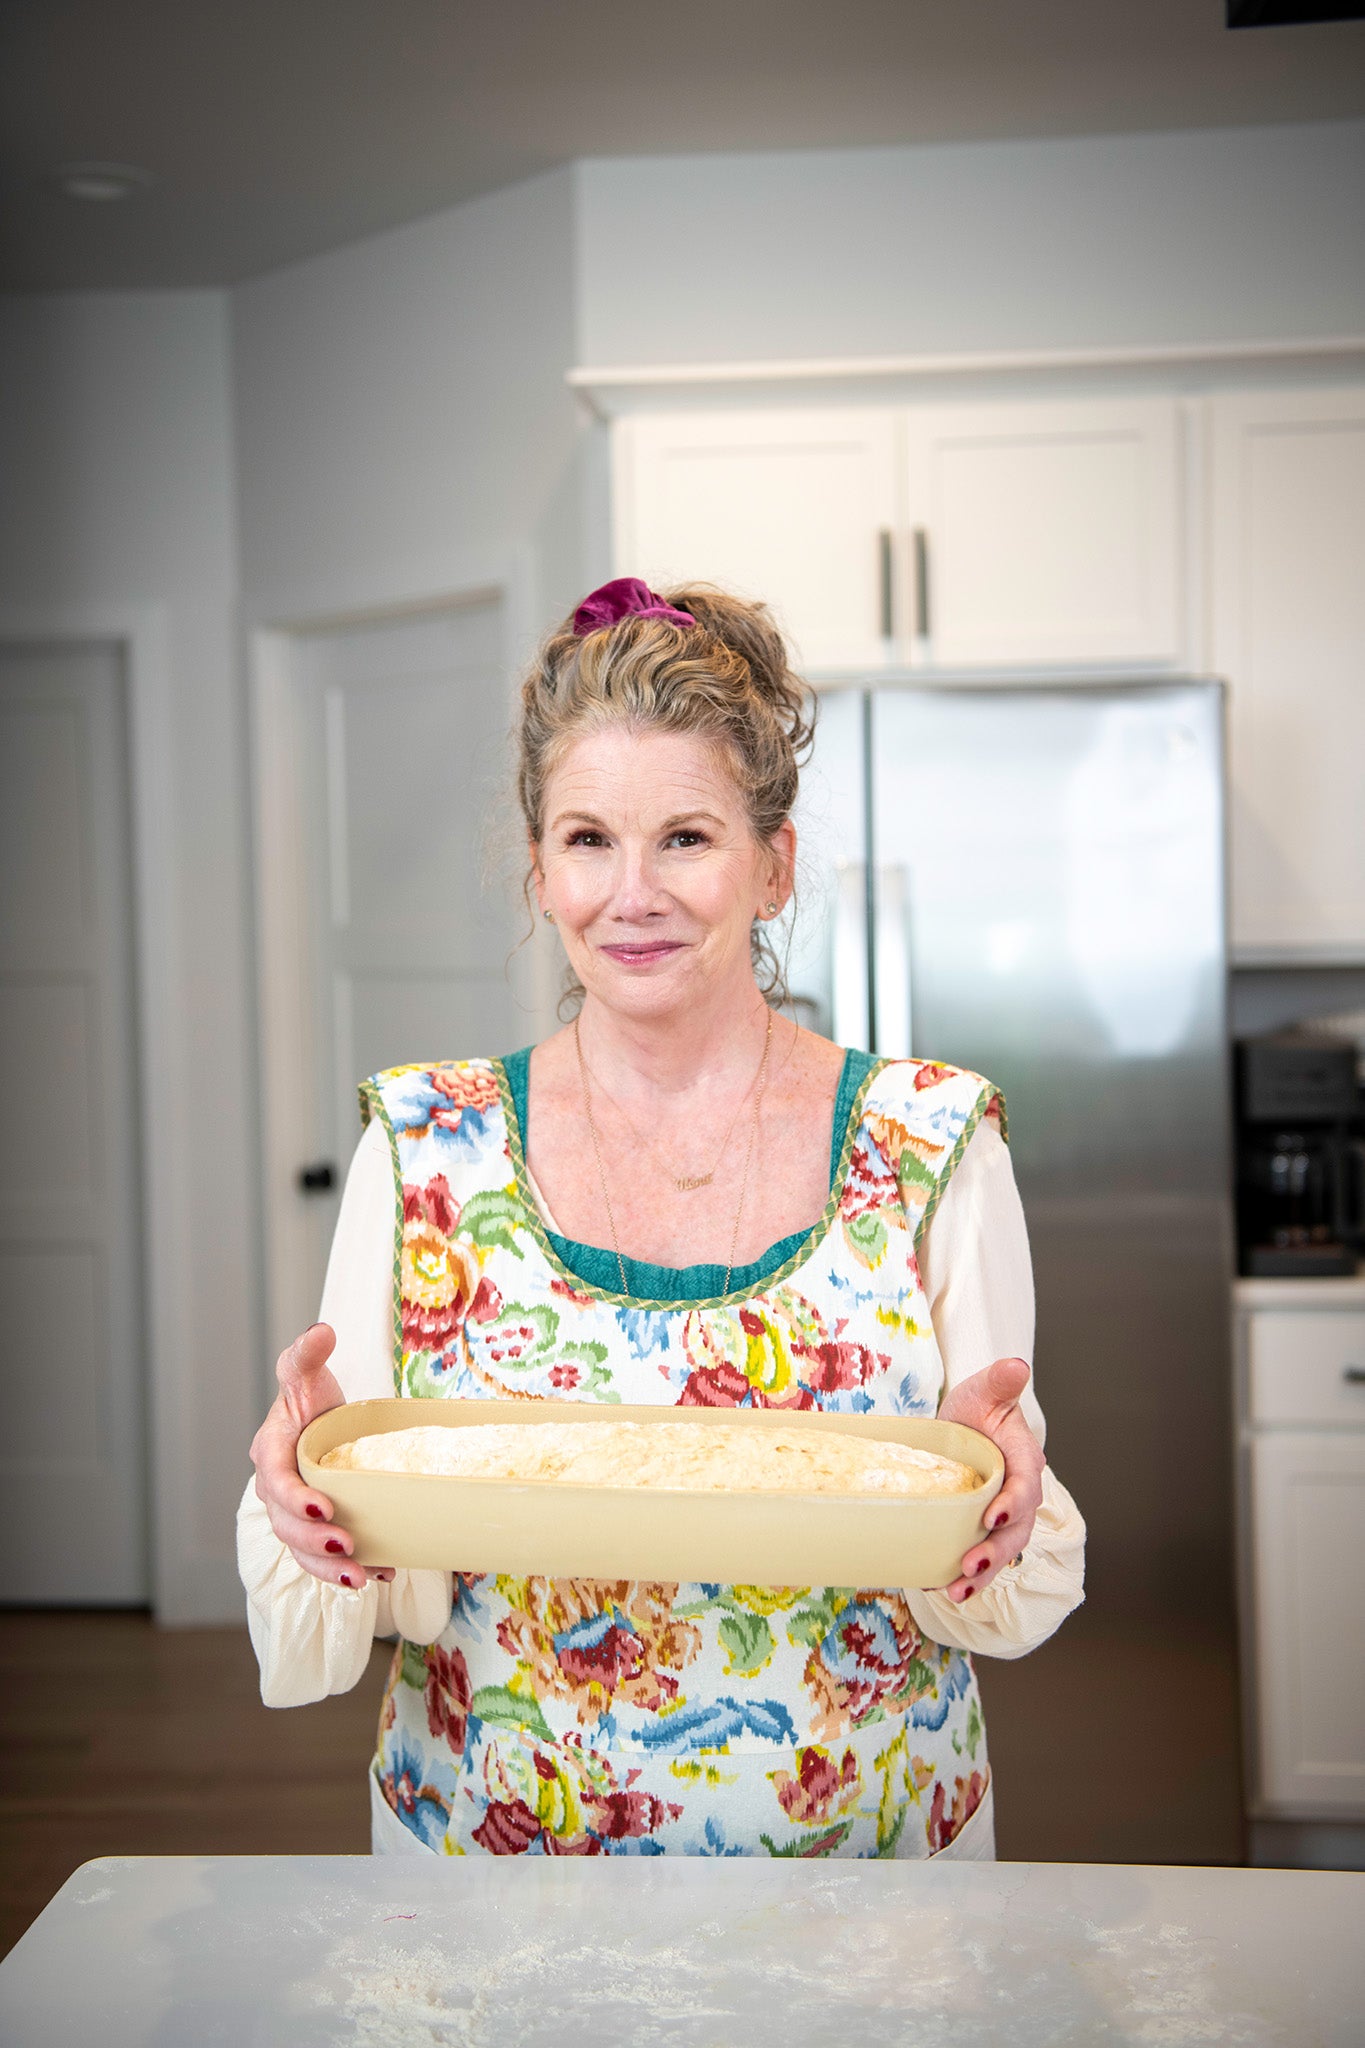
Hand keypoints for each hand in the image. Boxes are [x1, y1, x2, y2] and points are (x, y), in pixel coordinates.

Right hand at [248, 1322, 392, 1590]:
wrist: (324, 1424)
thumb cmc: (312, 1398)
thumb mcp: (308, 1374)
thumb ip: (308, 1354)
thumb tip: (321, 1331)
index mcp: (270, 1451)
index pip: (275, 1480)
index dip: (295, 1498)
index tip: (325, 1507)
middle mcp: (276, 1489)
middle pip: (286, 1524)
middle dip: (314, 1541)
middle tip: (348, 1546)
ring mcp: (294, 1513)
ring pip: (302, 1549)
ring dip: (328, 1568)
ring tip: (362, 1579)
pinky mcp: (315, 1529)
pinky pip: (323, 1557)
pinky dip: (347, 1569)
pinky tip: (380, 1572)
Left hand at [936, 1356, 1044, 1602]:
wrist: (962, 1426)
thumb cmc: (978, 1407)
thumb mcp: (984, 1389)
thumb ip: (1000, 1381)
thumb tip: (1017, 1365)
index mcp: (1023, 1460)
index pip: (1025, 1486)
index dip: (1013, 1503)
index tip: (992, 1515)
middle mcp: (1017, 1493)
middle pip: (1016, 1530)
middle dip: (996, 1552)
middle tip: (970, 1567)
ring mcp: (1000, 1515)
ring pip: (1000, 1550)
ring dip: (982, 1576)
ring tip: (956, 1592)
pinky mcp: (979, 1528)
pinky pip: (978, 1555)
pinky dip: (962, 1575)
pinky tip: (937, 1586)